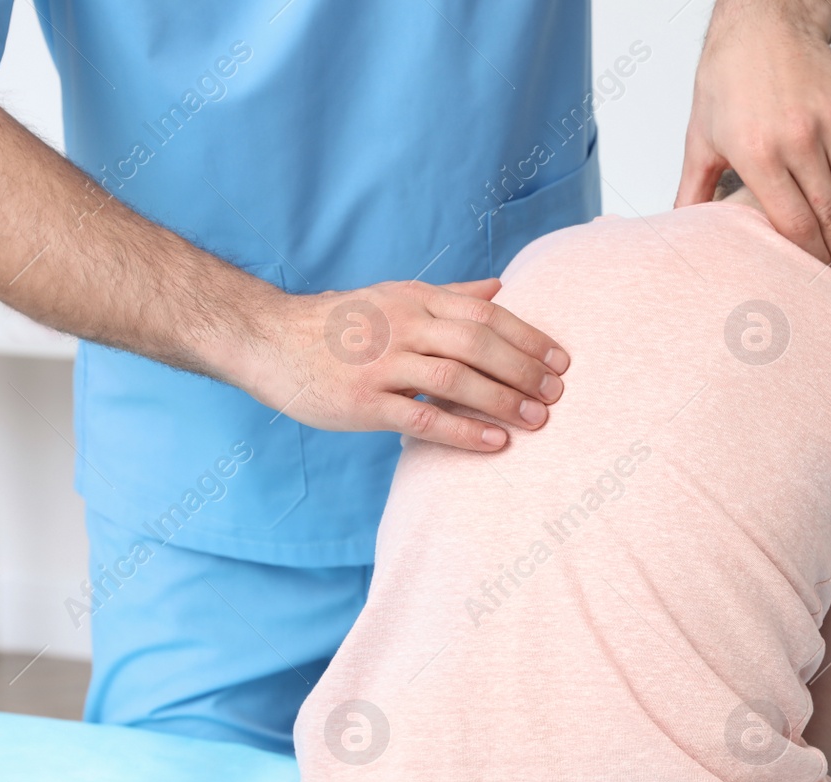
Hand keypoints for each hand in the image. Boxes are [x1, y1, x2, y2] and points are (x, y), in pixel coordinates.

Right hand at [249, 278, 568, 451]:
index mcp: (415, 300)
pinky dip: (463, 431)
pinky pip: (423, 419)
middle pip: (478, 345)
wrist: (270, 340)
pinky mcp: (363, 402)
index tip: (560, 361)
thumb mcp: (394, 296)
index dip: (528, 338)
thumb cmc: (340, 322)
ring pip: (456, 380)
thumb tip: (499, 288)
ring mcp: (382, 365)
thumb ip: (448, 295)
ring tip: (536, 421)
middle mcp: (402, 327)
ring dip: (503, 402)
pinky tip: (494, 443)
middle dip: (524, 371)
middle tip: (556, 395)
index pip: (486, 315)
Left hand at [677, 2, 830, 290]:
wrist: (763, 21)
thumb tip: (681, 238)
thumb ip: (693, 192)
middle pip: (829, 217)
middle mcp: (797, 138)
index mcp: (756, 152)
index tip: (820, 296)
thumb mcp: (701, 137)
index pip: (790, 223)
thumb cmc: (726, 81)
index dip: (810, 263)